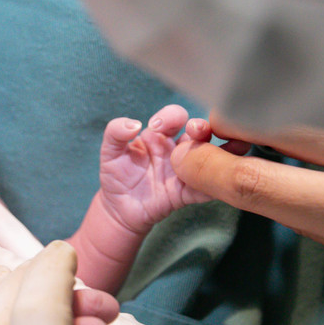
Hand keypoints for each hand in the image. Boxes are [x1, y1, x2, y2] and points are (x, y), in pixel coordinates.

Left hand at [98, 105, 210, 234]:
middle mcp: (177, 149)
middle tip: (195, 131)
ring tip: (211, 154)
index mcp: (160, 135)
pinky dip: (213, 185)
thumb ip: (114, 133)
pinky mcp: (187, 193)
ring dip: (214, 152)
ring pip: (208, 156)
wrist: (119, 208)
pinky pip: (205, 188)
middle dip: (201, 127)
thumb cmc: (116, 175)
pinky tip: (214, 182)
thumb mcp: (109, 152)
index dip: (170, 116)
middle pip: (199, 131)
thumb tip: (133, 124)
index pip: (174, 116)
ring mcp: (185, 170)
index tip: (157, 127)